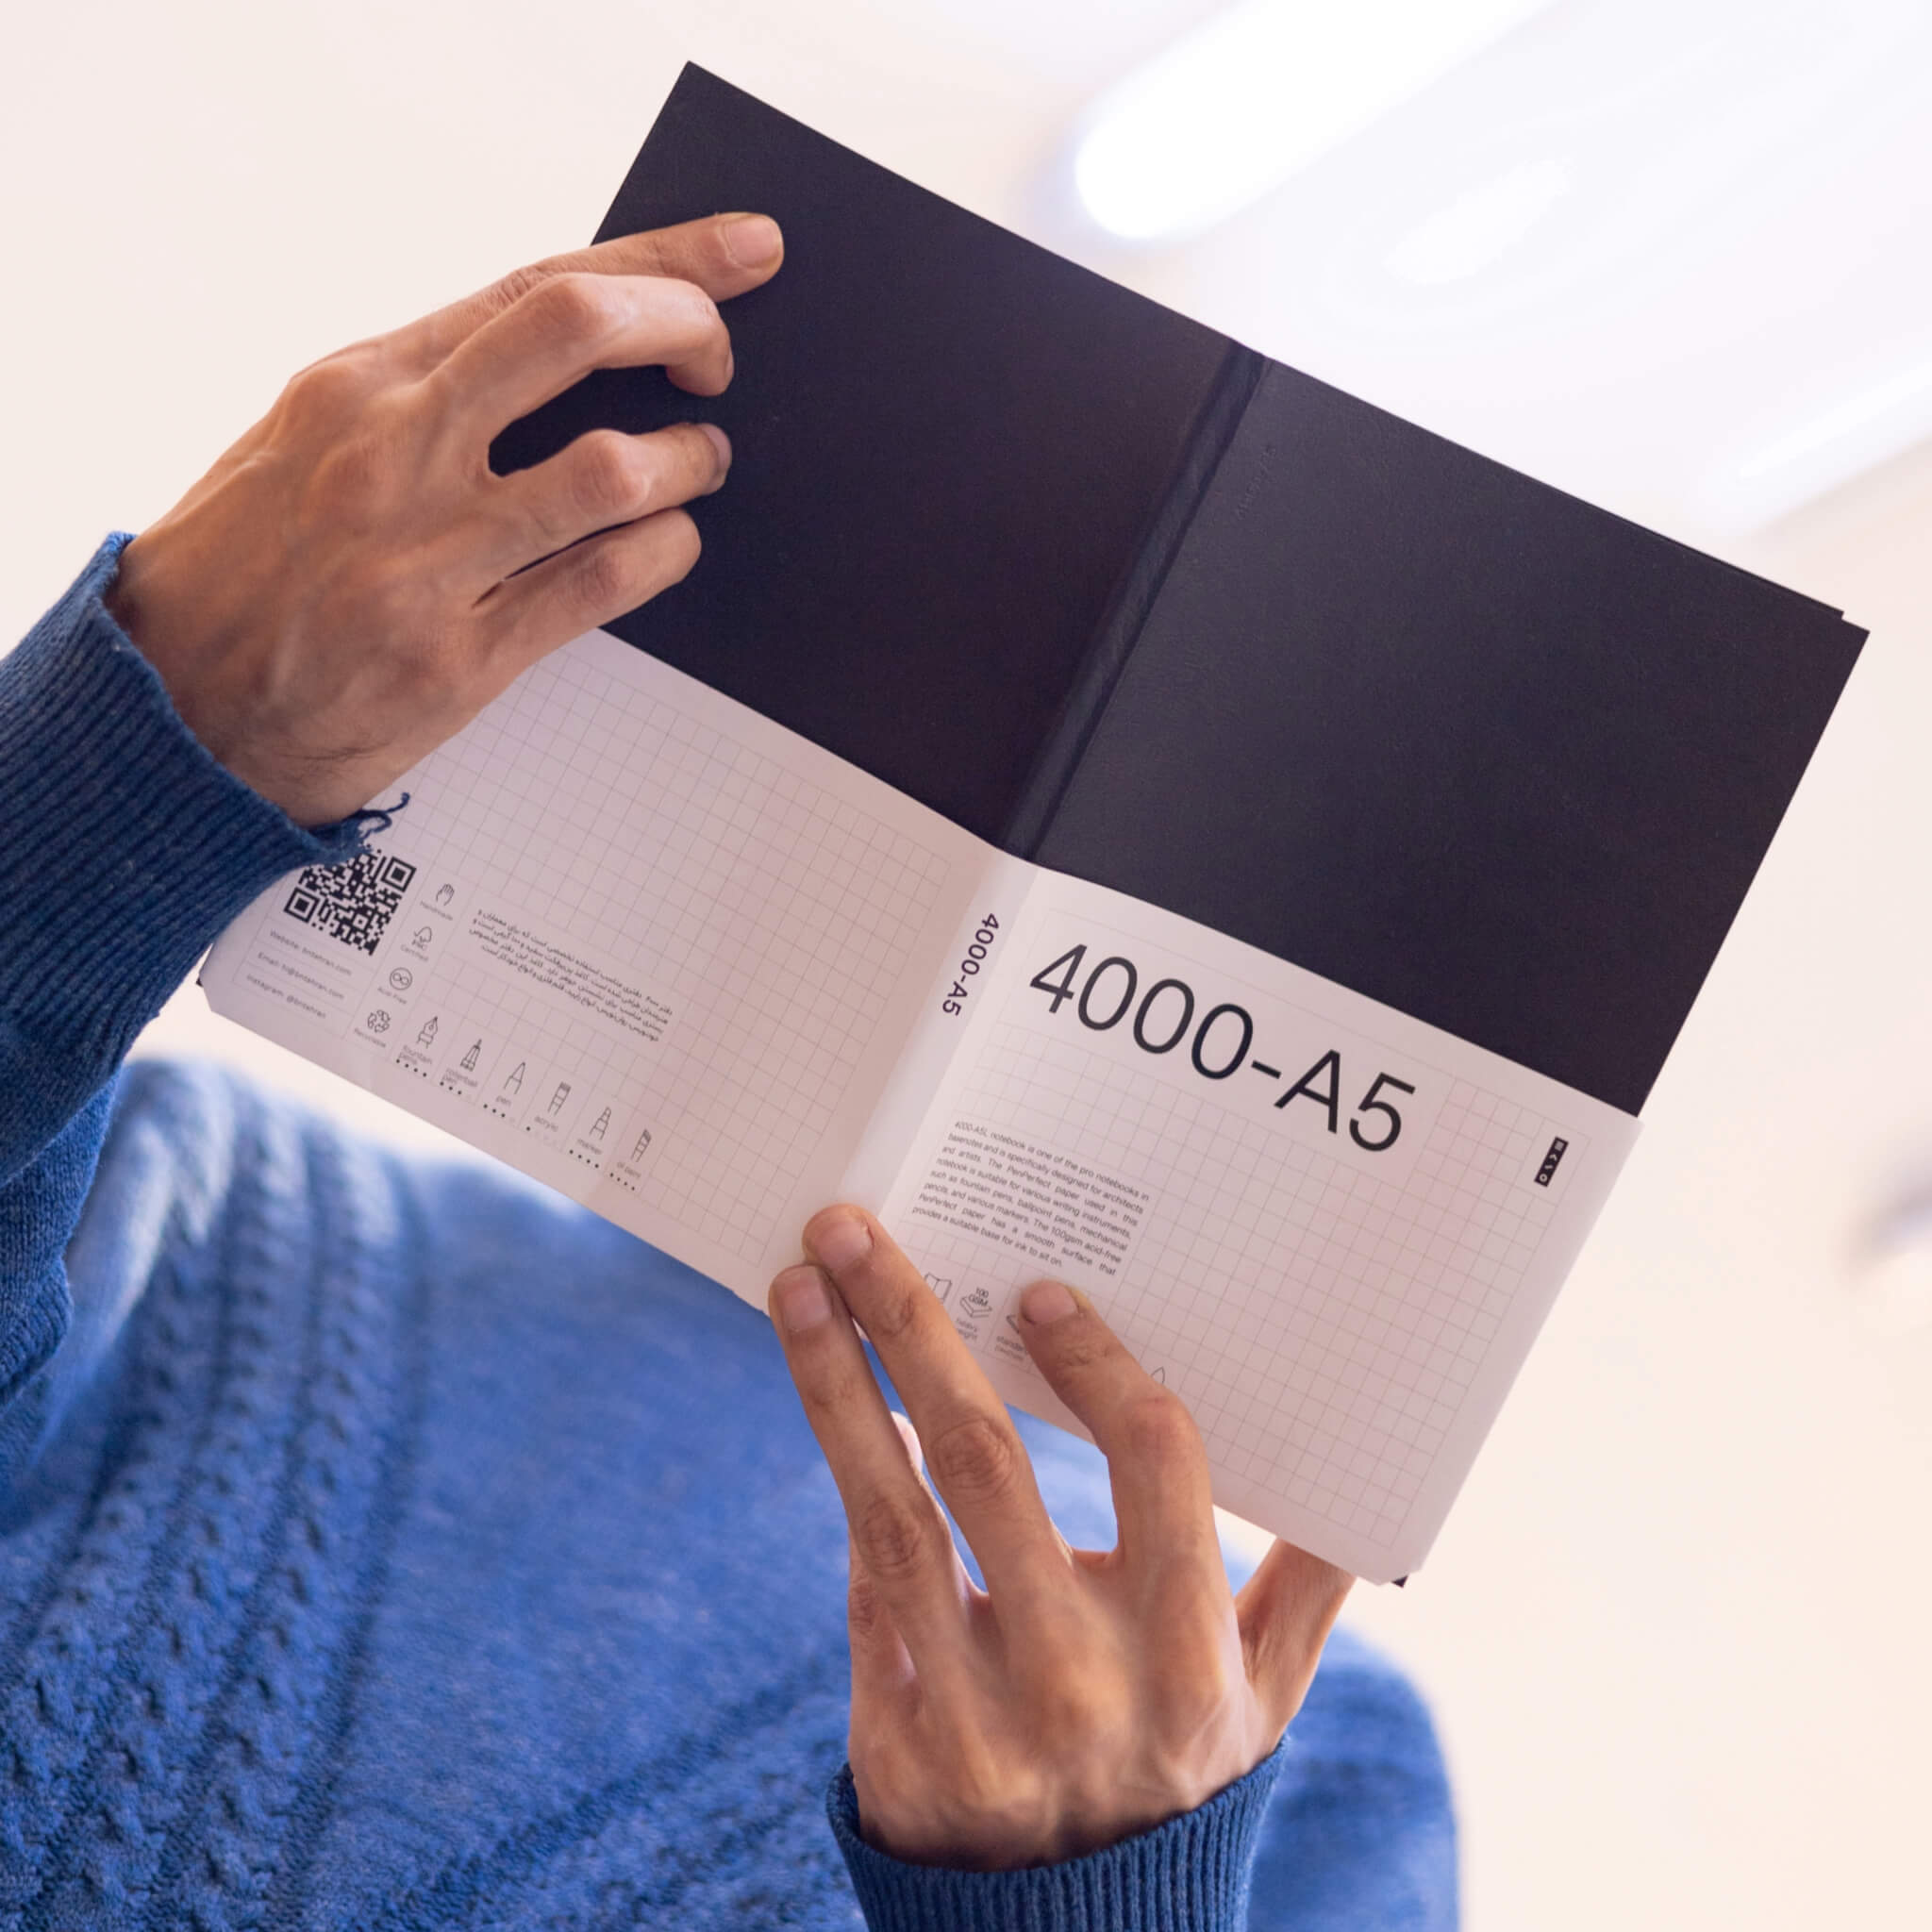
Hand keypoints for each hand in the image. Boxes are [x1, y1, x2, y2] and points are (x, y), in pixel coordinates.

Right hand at [106, 211, 784, 824]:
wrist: (175, 707)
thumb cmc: (249, 567)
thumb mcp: (311, 439)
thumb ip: (427, 391)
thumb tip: (571, 350)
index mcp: (362, 382)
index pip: (536, 285)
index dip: (660, 260)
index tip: (742, 252)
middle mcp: (393, 452)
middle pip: (577, 333)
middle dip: (683, 326)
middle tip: (716, 363)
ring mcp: (426, 556)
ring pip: (611, 471)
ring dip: (686, 461)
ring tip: (697, 465)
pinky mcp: (459, 657)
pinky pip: (603, 585)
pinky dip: (663, 553)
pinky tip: (669, 544)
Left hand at [768, 1206, 1353, 1869]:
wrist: (1074, 1929)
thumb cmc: (1180, 1769)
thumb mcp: (1269, 1693)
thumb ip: (1311, 1576)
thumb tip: (1365, 1450)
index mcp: (1192, 1653)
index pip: (1157, 1463)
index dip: (1098, 1364)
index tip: (1036, 1289)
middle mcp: (1085, 1681)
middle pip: (987, 1461)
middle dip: (913, 1327)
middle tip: (854, 1228)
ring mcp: (981, 1715)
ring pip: (894, 1507)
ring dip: (835, 1381)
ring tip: (798, 1283)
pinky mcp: (901, 1737)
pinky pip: (869, 1583)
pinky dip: (850, 1476)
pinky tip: (825, 1385)